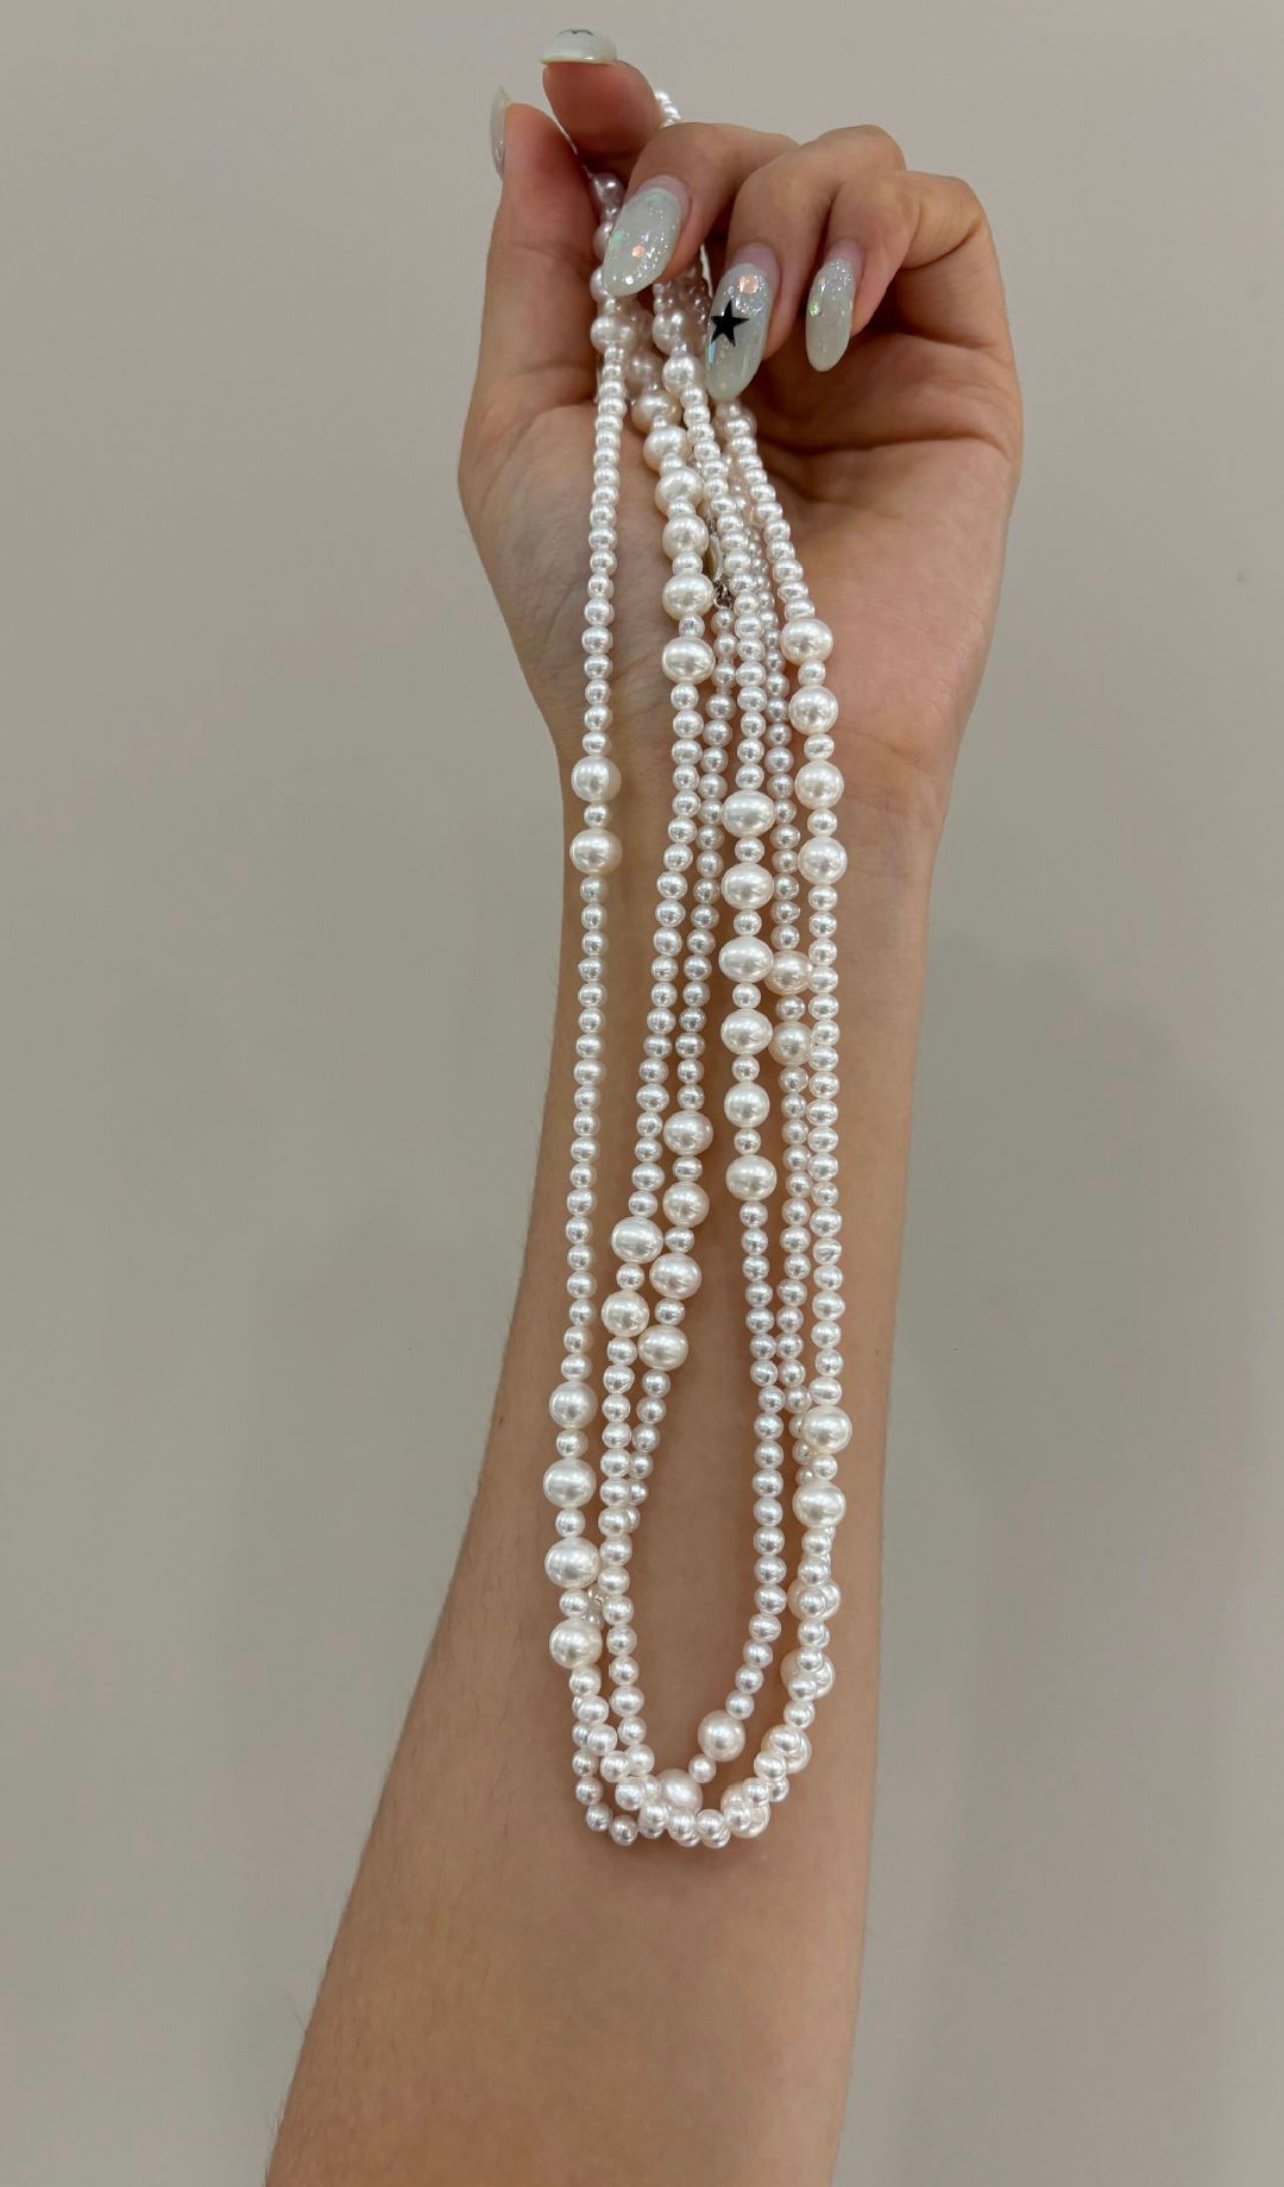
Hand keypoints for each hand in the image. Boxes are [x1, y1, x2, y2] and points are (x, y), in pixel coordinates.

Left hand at [459, 61, 1020, 864]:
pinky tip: (822, 334)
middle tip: (656, 271)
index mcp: (658, 361)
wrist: (727, 750)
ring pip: (848, 167)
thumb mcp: (523, 437)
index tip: (586, 88)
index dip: (626, 121)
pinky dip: (879, 228)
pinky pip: (945, 219)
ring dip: (781, 211)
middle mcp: (763, 350)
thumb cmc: (613, 632)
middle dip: (690, 174)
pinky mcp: (958, 380)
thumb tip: (530, 124)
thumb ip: (534, 274)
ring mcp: (864, 361)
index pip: (661, 191)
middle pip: (747, 160)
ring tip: (743, 341)